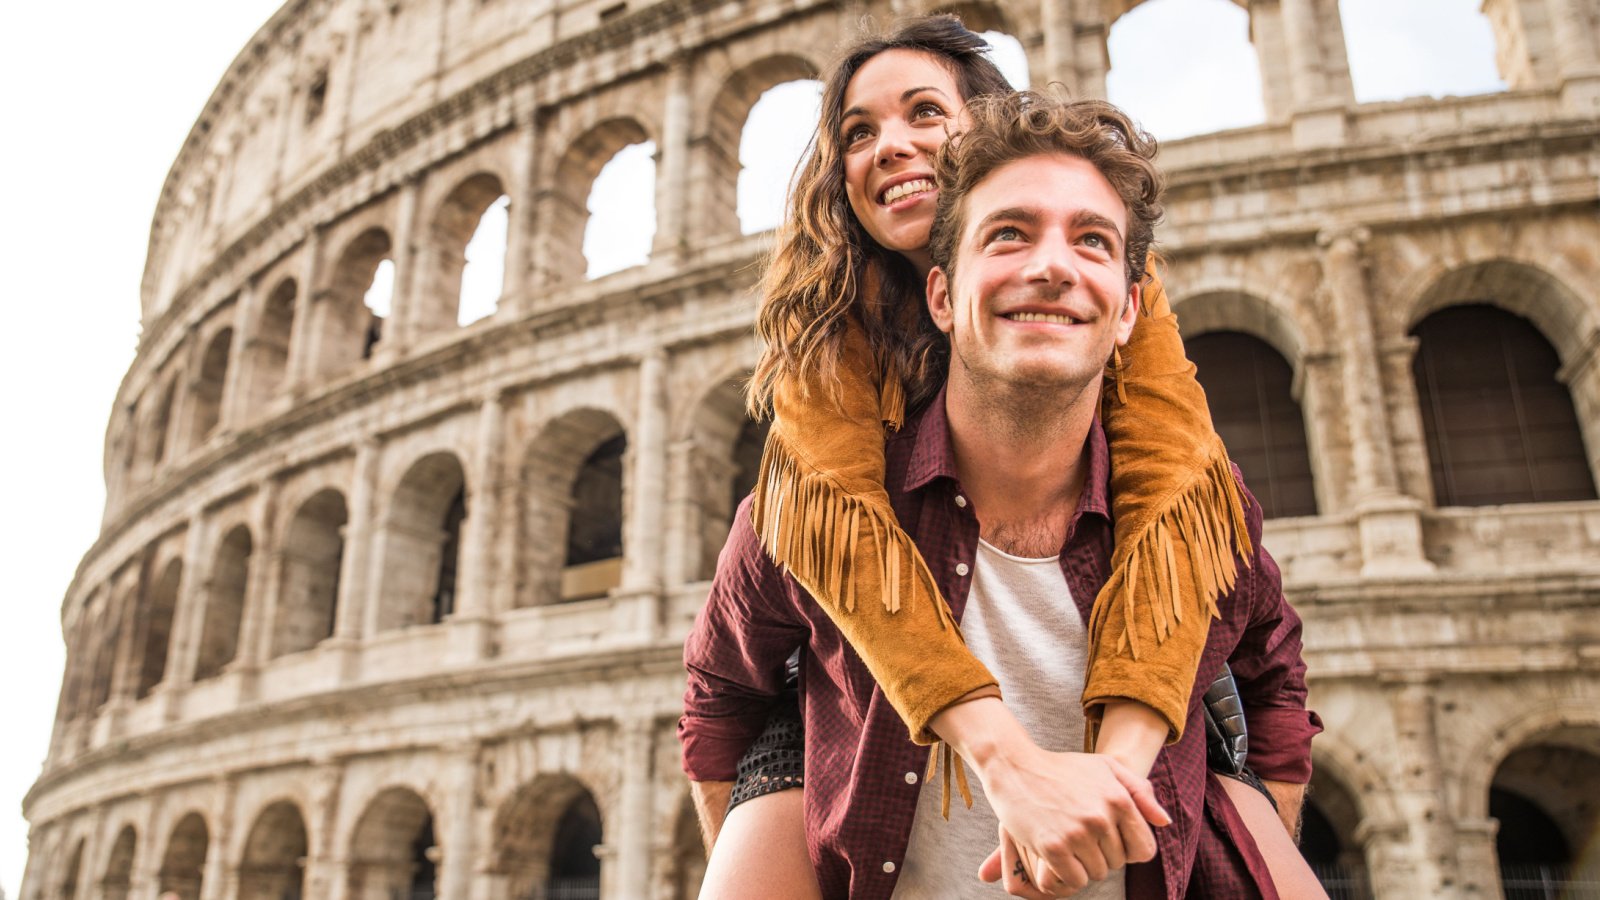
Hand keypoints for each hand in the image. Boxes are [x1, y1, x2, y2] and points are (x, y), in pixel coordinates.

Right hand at [929, 699, 1168, 893]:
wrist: (1014, 766)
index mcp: (1119, 799)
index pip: (1144, 850)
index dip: (1128, 849)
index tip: (1109, 839)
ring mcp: (1077, 833)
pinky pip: (1074, 880)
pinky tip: (1057, 853)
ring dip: (1083, 864)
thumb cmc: (1062, 768)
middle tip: (1079, 833)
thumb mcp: (1106, 767)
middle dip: (1101, 854)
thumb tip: (1163, 823)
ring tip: (1067, 840)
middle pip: (1117, 863)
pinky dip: (1067, 873)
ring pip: (1096, 873)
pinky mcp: (1053, 847)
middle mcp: (1101, 817)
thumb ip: (1140, 792)